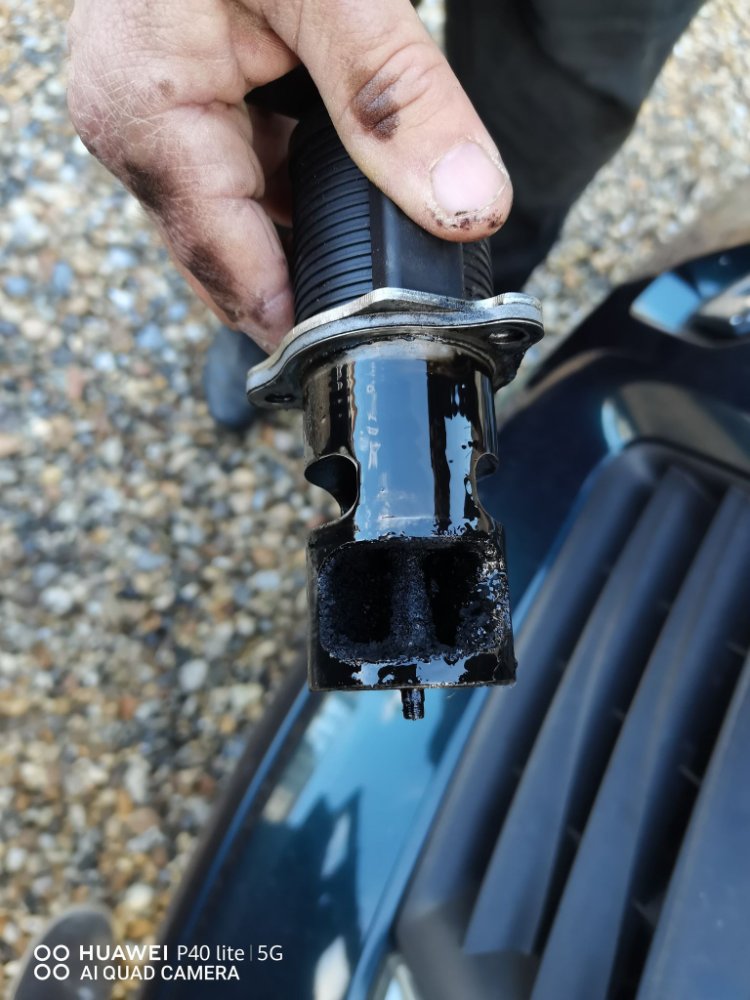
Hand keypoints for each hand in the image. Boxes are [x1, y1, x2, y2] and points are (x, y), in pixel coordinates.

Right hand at [67, 0, 511, 350]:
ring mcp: (156, 127)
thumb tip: (467, 206)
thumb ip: (395, 97)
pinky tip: (348, 199)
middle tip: (392, 321)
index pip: (231, 265)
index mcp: (150, 119)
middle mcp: (138, 137)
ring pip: (243, 228)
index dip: (299, 324)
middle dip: (310, 291)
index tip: (363, 366)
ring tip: (380, 266)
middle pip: (234, 262)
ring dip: (308, 245)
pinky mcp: (182, 112)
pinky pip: (243, 184)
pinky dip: (298, 198)